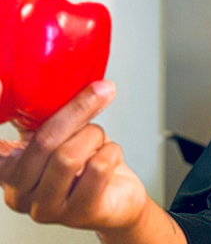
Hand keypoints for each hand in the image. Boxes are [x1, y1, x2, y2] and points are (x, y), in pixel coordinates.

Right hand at [0, 79, 148, 231]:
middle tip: (102, 91)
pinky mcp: (80, 214)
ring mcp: (47, 208)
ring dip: (95, 136)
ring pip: (70, 155)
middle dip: (79, 110)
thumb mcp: (59, 135)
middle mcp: (19, 193)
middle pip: (44, 141)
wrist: (118, 199)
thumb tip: (43, 77)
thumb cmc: (86, 162)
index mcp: (7, 168)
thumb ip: (44, 115)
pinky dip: (112, 151)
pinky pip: (98, 168)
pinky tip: (109, 156)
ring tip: (99, 140)